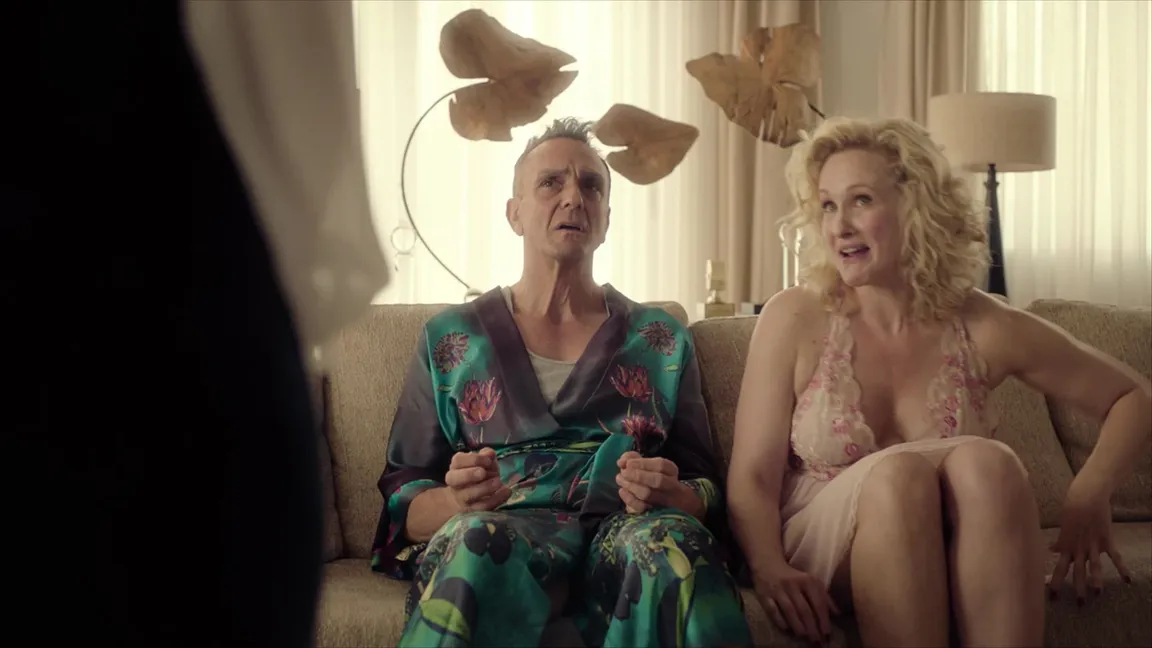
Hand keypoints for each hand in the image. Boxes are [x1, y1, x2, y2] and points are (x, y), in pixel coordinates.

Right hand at [443, 448, 510, 512]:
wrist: (464, 499)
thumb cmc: (476, 475)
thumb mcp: (482, 462)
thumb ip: (486, 456)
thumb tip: (490, 453)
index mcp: (456, 467)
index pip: (458, 460)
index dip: (473, 459)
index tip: (488, 460)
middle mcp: (455, 483)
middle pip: (455, 479)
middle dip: (469, 475)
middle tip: (483, 472)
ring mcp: (462, 498)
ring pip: (469, 494)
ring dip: (485, 488)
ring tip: (498, 482)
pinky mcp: (472, 511)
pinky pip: (483, 506)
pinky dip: (496, 499)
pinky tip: (506, 491)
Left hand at [615, 451, 692, 514]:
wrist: (658, 503)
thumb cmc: (649, 479)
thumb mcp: (644, 465)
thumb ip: (633, 459)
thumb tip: (622, 461)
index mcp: (671, 472)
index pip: (661, 465)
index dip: (643, 463)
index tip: (628, 463)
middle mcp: (672, 487)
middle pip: (658, 480)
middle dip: (638, 475)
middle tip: (623, 472)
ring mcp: (664, 502)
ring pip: (648, 494)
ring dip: (631, 485)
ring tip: (620, 479)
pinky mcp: (653, 513)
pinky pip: (641, 508)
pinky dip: (629, 498)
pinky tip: (622, 491)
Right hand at [754, 563, 839, 643]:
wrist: (768, 563)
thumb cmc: (794, 577)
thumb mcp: (811, 581)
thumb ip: (824, 596)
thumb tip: (837, 614)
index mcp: (807, 580)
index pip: (818, 602)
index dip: (823, 619)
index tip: (827, 633)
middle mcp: (792, 584)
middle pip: (804, 609)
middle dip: (811, 627)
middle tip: (816, 640)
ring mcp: (777, 589)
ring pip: (789, 610)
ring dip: (797, 626)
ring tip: (803, 636)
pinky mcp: (764, 594)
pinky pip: (772, 610)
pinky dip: (780, 620)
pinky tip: (786, 628)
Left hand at [1048, 481, 1131, 603]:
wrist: (1087, 495)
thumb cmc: (1071, 508)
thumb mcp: (1062, 526)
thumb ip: (1060, 540)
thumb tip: (1051, 549)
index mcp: (1066, 545)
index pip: (1059, 568)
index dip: (1055, 582)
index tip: (1051, 595)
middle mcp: (1078, 547)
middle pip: (1077, 571)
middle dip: (1077, 588)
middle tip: (1079, 604)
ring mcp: (1092, 544)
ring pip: (1094, 566)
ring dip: (1096, 580)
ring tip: (1097, 594)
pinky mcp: (1106, 540)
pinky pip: (1115, 557)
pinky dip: (1122, 568)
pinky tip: (1128, 580)